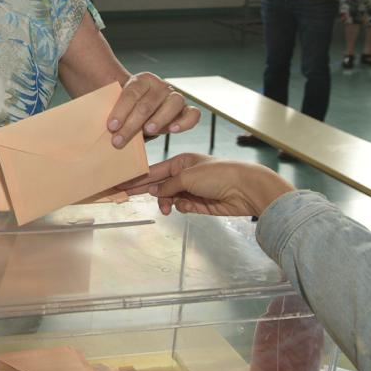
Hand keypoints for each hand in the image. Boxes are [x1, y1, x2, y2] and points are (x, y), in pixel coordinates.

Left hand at [106, 73, 199, 147]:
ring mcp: (175, 97)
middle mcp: (160, 86)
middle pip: (148, 103)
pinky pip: (193, 114)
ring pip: (173, 104)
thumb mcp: (116, 107)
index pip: (132, 93)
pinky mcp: (186, 111)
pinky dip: (185, 122)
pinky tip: (172, 130)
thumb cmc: (125, 111)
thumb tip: (101, 127)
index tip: (111, 126)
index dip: (121, 110)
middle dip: (132, 123)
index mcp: (142, 80)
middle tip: (118, 140)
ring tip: (147, 131)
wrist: (139, 110)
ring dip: (159, 119)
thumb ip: (112, 113)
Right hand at [118, 153, 294, 216]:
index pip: (155, 170)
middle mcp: (186, 175)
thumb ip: (168, 186)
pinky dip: (181, 208)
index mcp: (182, 162)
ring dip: (166, 203)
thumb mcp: (187, 176)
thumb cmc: (218, 175)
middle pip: (161, 185)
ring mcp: (193, 190)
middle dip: (149, 191)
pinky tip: (184, 207)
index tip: (124, 184)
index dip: (139, 178)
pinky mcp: (200, 204)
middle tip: (128, 196)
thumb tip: (154, 192)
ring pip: (171, 198)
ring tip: (166, 208)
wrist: (246, 189)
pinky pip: (183, 207)